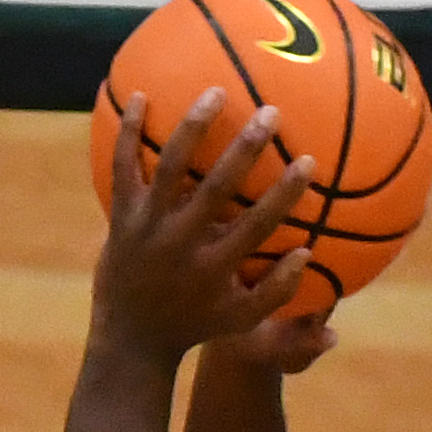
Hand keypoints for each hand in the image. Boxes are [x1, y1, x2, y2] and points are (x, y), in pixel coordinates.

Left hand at [94, 94, 321, 370]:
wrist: (131, 338)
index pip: (258, 224)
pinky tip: (139, 96)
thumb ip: (278, 291)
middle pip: (217, 188)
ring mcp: (148, 226)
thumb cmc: (195, 324)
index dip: (284, 192)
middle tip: (271, 113)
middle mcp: (182, 243)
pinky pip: (123, 168)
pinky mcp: (122, 217)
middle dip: (246, 150)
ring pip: (170, 169)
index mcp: (216, 267)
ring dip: (193, 128)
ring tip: (215, 92)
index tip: (308, 160)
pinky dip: (129, 132)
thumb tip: (307, 252)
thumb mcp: (241, 320)